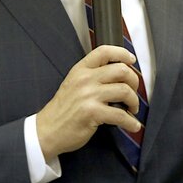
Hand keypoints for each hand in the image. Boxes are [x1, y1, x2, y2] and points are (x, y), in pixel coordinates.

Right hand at [37, 45, 142, 161]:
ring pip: (124, 90)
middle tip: (133, 92)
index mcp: (80, 70)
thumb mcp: (73, 84)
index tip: (131, 60)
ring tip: (132, 109)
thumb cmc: (62, 109)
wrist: (47, 130)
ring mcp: (89, 95)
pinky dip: (131, 122)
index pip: (104, 51)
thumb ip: (91, 76)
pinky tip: (132, 125)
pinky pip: (121, 115)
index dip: (122, 53)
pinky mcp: (92, 113)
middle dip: (134, 82)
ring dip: (134, 101)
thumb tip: (117, 74)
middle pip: (121, 70)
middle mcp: (85, 79)